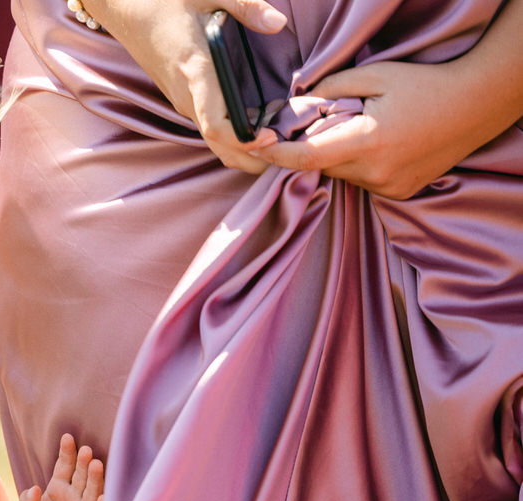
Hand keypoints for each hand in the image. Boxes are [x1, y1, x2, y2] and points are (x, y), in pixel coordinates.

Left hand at [19, 433, 104, 500]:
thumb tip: (32, 489)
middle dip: (84, 463)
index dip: (66, 453)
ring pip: (94, 492)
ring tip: (97, 465)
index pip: (64, 466)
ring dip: (96, 479)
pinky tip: (104, 498)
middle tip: (86, 450)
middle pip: (82, 476)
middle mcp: (76, 496)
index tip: (67, 438)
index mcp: (59, 488)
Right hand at [89, 0, 286, 171]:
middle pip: (219, 146)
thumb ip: (246, 7)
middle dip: (251, 158)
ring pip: (214, 142)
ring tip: (279, 141)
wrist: (125, 12)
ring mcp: (183, 102)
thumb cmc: (164, 2)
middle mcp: (187, 97)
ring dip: (244, 150)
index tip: (270, 137)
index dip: (243, 141)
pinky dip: (233, 138)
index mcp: (195, 72)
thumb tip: (278, 24)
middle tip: (287, 149)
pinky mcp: (183, 100)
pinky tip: (257, 127)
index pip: (216, 125)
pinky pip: (209, 129)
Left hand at [248, 60, 510, 199]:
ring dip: (340, 156)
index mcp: (367, 141)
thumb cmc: (426, 85)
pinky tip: (382, 145)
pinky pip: (361, 181)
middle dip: (316, 146)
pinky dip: (359, 165)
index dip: (276, 153)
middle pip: (322, 166)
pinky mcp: (397, 193)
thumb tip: (300, 102)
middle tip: (328, 121)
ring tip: (366, 130)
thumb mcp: (376, 75)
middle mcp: (375, 171)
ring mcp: (387, 186)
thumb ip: (332, 88)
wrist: (476, 105)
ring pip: (341, 175)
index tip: (256, 144)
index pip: (306, 157)